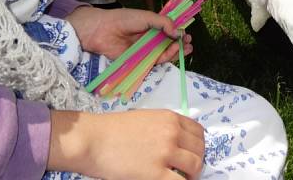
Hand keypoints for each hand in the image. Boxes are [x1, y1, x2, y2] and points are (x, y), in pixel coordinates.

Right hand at [48, 109, 203, 178]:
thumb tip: (177, 142)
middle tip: (188, 171)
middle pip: (199, 149)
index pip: (198, 132)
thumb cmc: (112, 130)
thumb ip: (164, 128)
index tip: (192, 154)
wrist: (93, 140)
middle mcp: (172, 133)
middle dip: (196, 161)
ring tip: (181, 179)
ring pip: (195, 166)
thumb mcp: (145, 119)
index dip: (197, 146)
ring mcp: (166, 152)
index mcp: (170, 118)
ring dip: (192, 175)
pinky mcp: (156, 173)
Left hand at [66, 7, 191, 62]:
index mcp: (151, 26)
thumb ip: (163, 23)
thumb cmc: (124, 19)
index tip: (187, 34)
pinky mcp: (139, 61)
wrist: (102, 30)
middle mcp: (149, 39)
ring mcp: (145, 50)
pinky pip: (154, 61)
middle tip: (189, 43)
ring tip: (184, 47)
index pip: (169, 31)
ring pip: (163, 53)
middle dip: (180, 44)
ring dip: (175, 51)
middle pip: (168, 43)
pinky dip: (164, 58)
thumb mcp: (147, 17)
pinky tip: (172, 52)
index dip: (179, 33)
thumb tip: (179, 32)